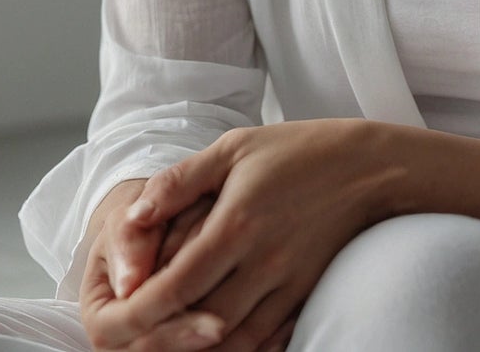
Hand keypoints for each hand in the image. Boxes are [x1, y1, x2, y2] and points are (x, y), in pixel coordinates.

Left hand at [87, 119, 394, 351]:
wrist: (369, 167)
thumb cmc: (295, 151)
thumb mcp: (233, 148)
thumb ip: (180, 183)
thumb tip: (133, 215)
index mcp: (237, 224)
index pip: (176, 285)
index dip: (138, 311)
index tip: (111, 318)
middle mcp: (262, 263)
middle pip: (197, 325)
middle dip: (155, 342)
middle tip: (124, 344)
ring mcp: (286, 285)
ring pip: (230, 343)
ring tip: (157, 347)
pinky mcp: (302, 296)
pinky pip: (262, 342)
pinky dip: (231, 351)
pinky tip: (206, 345)